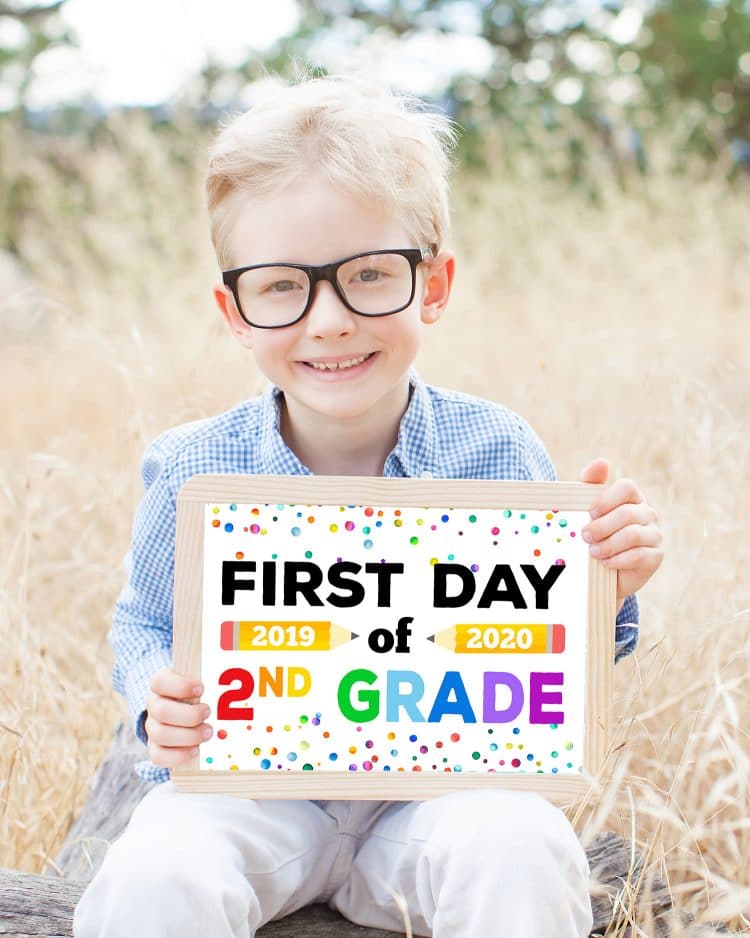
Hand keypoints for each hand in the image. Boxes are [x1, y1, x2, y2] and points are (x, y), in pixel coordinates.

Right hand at [145, 668, 212, 768]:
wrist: (189, 713)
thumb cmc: (199, 693)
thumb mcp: (204, 679)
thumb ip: (214, 677)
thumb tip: (241, 671)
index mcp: (162, 684)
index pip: (159, 682)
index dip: (180, 686)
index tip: (201, 689)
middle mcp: (154, 705)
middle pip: (161, 711)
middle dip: (189, 715)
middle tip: (209, 713)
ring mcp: (153, 727)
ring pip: (160, 735)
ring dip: (188, 736)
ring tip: (208, 732)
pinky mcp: (155, 748)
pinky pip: (158, 756)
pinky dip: (179, 755)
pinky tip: (196, 749)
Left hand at [580, 458, 662, 606]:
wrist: (606, 571)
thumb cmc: (597, 535)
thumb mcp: (589, 510)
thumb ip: (591, 484)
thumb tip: (601, 462)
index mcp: (632, 498)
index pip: (627, 487)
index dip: (607, 499)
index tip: (589, 512)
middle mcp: (648, 513)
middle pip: (627, 513)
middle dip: (602, 526)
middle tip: (585, 536)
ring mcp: (655, 535)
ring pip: (633, 535)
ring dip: (608, 544)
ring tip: (593, 551)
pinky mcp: (656, 556)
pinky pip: (639, 556)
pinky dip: (618, 560)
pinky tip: (606, 563)